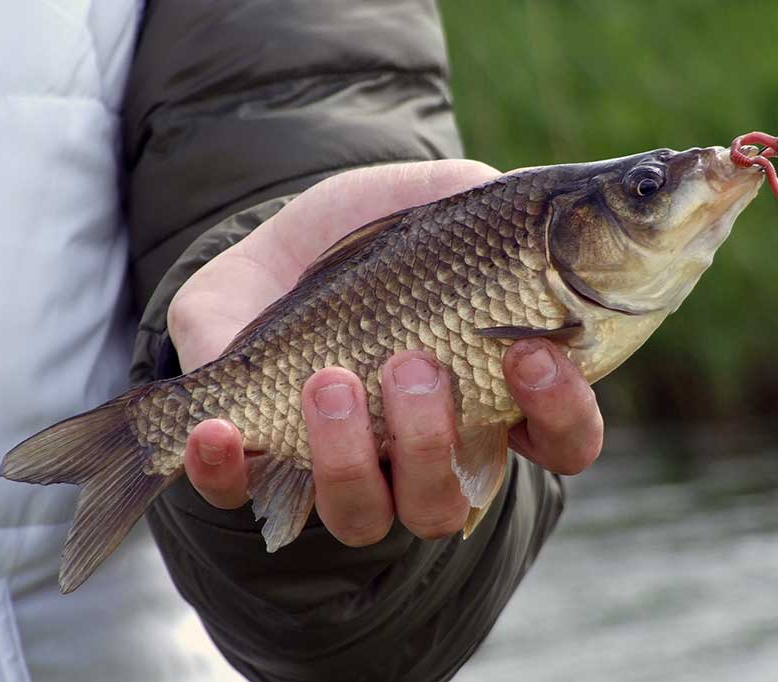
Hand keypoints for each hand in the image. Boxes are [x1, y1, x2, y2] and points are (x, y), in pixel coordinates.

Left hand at [168, 161, 603, 544]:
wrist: (276, 245)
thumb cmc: (375, 235)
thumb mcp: (426, 199)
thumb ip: (475, 200)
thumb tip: (495, 194)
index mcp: (486, 400)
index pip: (558, 441)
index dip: (558, 414)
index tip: (532, 353)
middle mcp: (421, 454)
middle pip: (446, 501)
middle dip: (430, 442)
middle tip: (411, 364)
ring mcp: (340, 467)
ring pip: (360, 514)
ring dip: (345, 456)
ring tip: (328, 380)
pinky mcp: (255, 458)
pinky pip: (237, 497)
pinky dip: (226, 471)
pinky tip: (219, 430)